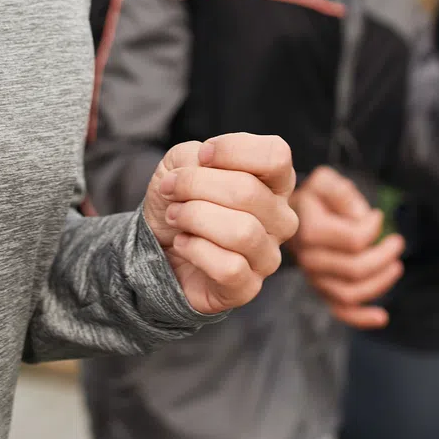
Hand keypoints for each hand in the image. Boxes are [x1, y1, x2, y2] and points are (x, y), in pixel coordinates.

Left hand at [143, 133, 299, 315]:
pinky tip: (183, 243)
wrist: (157, 245)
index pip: (276, 155)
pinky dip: (195, 250)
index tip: (201, 157)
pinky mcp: (247, 287)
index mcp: (275, 182)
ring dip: (194, 217)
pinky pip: (230, 267)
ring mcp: (268, 256)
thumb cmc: (181, 200)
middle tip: (170, 190)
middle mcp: (281, 219)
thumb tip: (205, 163)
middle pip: (249, 191)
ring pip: (242, 231)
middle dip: (196, 184)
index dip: (232, 150)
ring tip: (174, 216)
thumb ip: (197, 155)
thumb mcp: (182, 163)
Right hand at [289, 166, 403, 329]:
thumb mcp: (325, 181)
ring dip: (380, 283)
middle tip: (397, 241)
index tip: (377, 215)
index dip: (373, 228)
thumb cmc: (316, 197)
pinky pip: (341, 312)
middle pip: (355, 270)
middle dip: (384, 256)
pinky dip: (362, 318)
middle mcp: (310, 259)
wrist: (295, 216)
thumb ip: (340, 191)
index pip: (354, 241)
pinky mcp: (323, 290)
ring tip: (396, 266)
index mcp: (310, 231)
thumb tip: (361, 216)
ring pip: (350, 294)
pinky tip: (382, 317)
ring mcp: (315, 278)